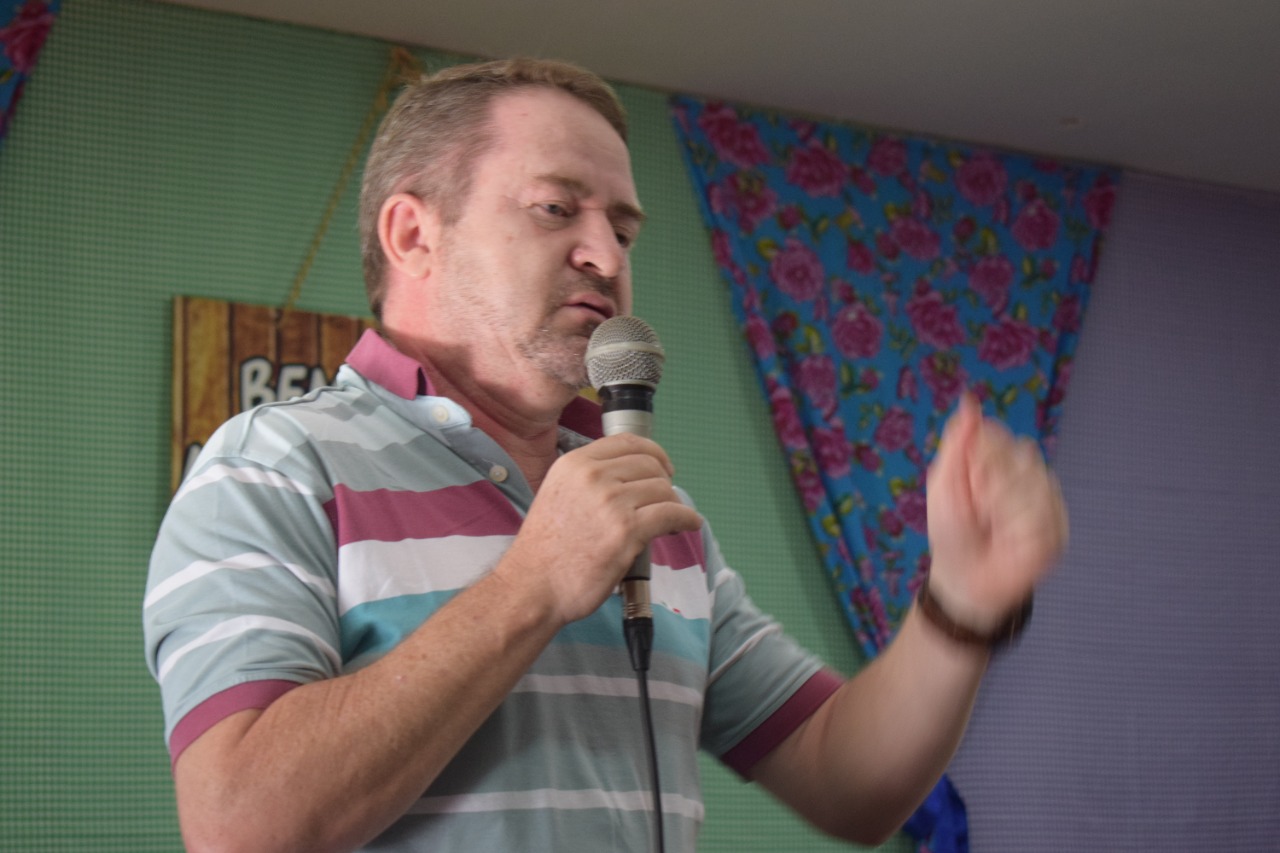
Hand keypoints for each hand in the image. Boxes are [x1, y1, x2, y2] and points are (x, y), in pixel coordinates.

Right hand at [495, 433, 703, 625]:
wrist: (533, 587)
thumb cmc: (544, 551)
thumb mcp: (557, 494)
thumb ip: (589, 479)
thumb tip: (630, 477)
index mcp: (574, 464)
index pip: (627, 441)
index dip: (653, 452)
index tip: (662, 467)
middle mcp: (592, 476)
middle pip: (650, 464)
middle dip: (664, 482)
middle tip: (664, 501)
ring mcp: (611, 503)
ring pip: (663, 489)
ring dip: (673, 504)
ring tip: (671, 520)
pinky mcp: (626, 531)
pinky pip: (671, 514)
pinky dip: (687, 518)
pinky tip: (688, 524)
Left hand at [924, 393, 1067, 630]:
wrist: (965, 579)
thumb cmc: (951, 530)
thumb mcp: (944, 483)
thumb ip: (958, 442)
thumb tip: (969, 401)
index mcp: (1001, 459)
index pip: (999, 435)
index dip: (981, 458)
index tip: (968, 483)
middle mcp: (1028, 474)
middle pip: (1022, 455)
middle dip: (991, 484)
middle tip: (978, 509)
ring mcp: (1047, 502)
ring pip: (1035, 483)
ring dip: (1004, 508)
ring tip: (993, 527)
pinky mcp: (1059, 530)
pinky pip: (1043, 515)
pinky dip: (1019, 529)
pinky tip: (1010, 541)